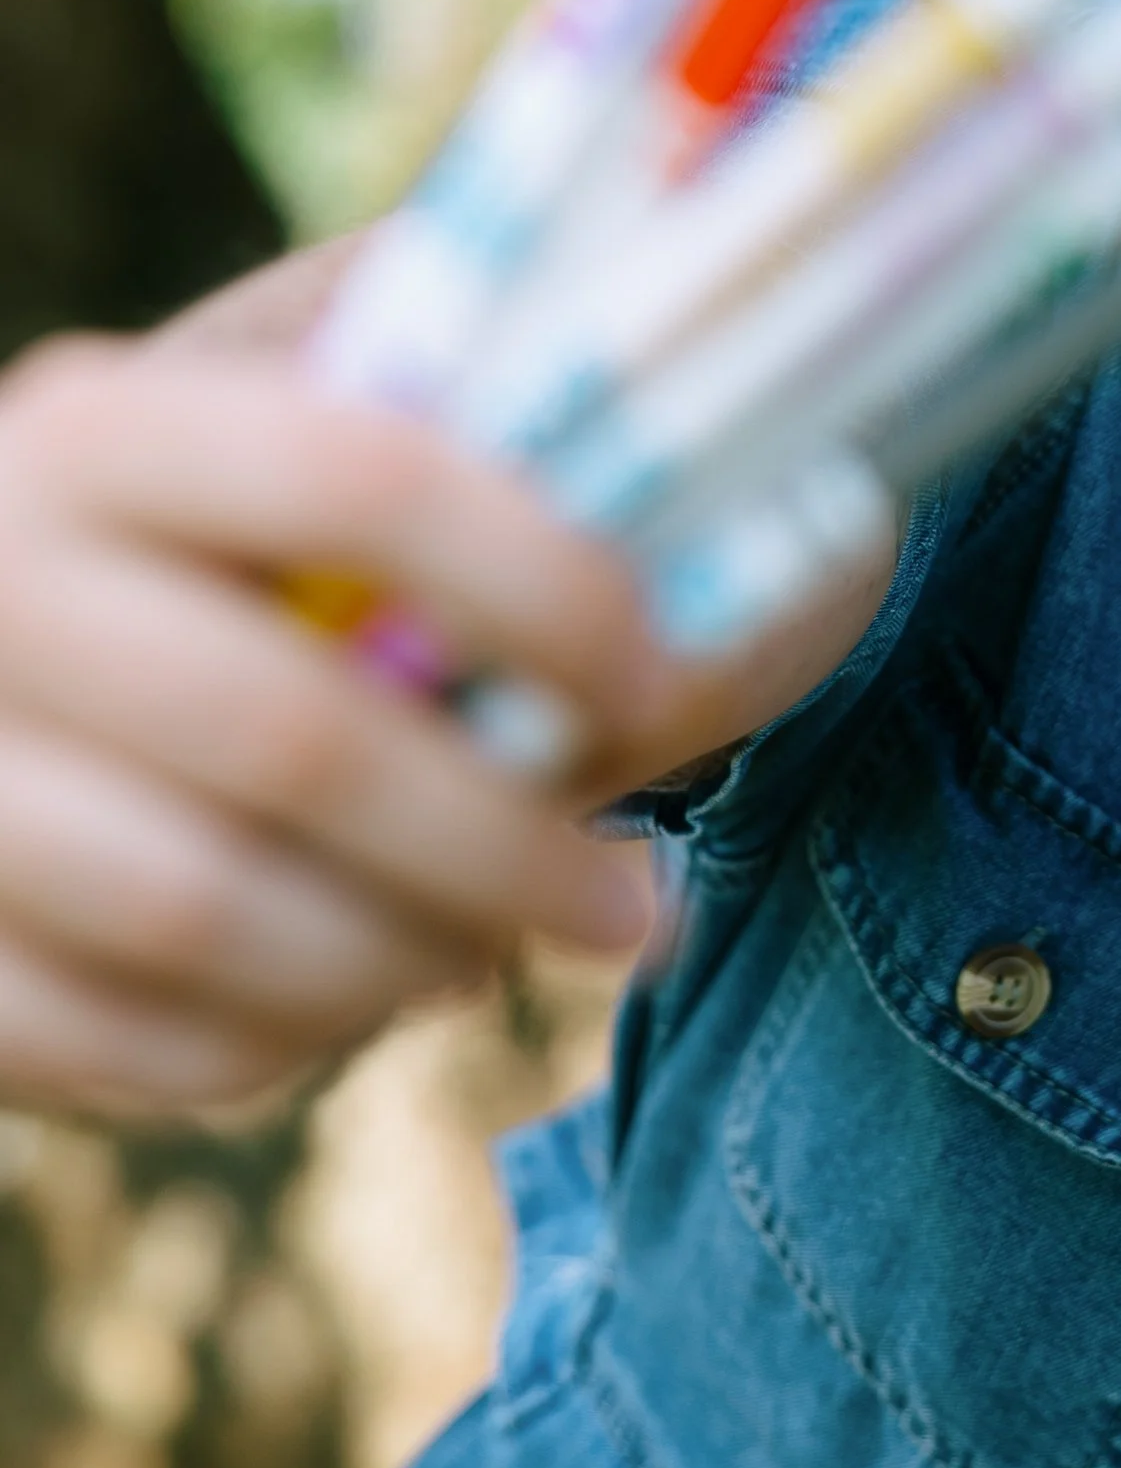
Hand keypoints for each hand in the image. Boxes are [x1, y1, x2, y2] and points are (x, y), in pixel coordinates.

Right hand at [0, 309, 671, 1115]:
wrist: (79, 645)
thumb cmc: (298, 546)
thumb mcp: (403, 453)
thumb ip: (537, 495)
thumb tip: (694, 644)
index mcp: (122, 418)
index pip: (364, 475)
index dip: (543, 586)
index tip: (661, 676)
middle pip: (289, 734)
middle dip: (502, 845)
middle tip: (639, 908)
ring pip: (197, 912)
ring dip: (400, 960)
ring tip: (502, 948)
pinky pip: (113, 1040)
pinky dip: (270, 1048)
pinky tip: (360, 1001)